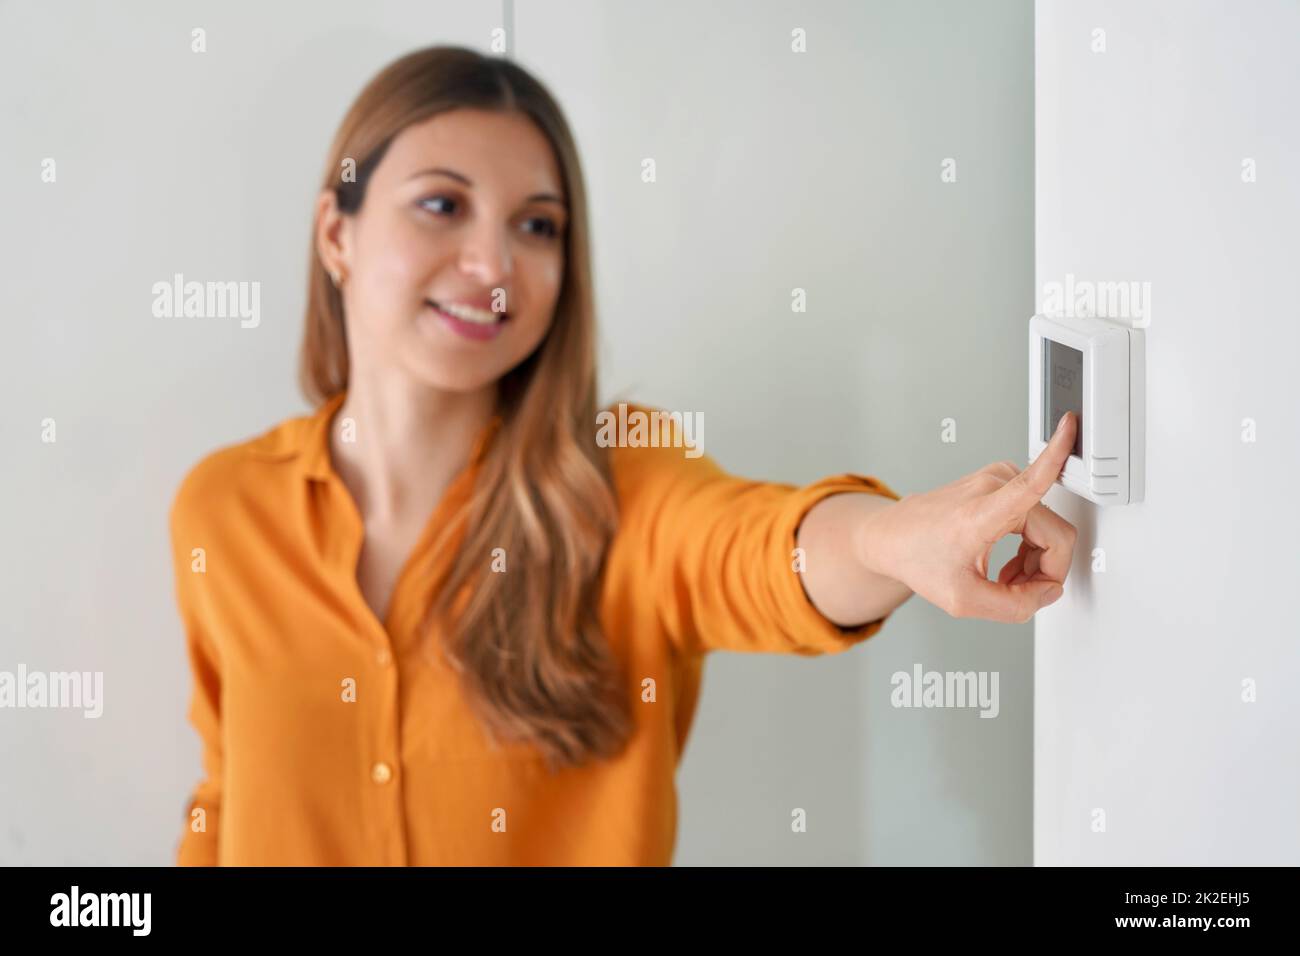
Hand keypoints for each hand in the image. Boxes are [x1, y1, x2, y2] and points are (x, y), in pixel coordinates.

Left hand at [858, 412, 1079, 622]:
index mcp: (981, 512)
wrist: (892, 537)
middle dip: (1045, 570)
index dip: (1057, 454)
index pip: (1031, 481)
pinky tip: (1008, 562)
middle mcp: (991, 485)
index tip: (1070, 424)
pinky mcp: (999, 480)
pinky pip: (1037, 517)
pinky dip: (1028, 545)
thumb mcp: (963, 601)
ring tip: (1006, 577)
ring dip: (1035, 559)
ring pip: (1048, 527)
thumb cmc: (917, 558)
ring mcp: (996, 478)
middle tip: (1019, 591)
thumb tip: (1048, 592)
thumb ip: (1015, 605)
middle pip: (1054, 533)